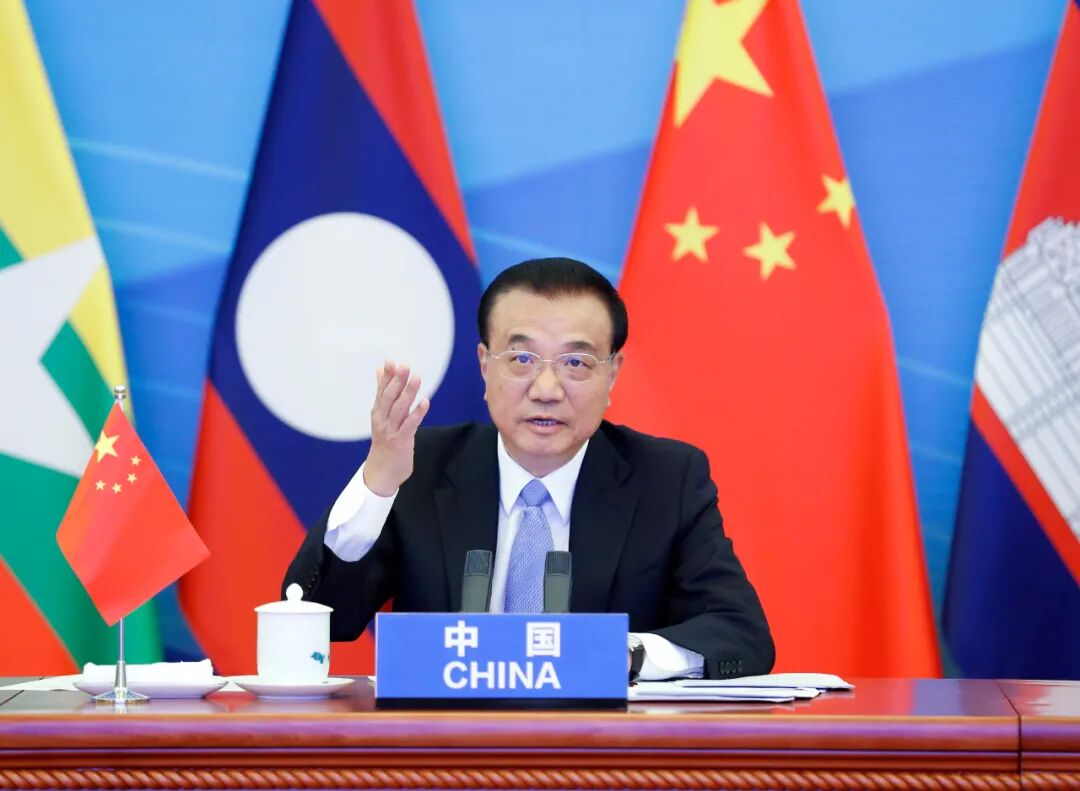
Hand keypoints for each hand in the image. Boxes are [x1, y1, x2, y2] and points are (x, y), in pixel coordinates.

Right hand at [362, 360, 429, 496]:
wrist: (380, 472)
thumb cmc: (383, 441)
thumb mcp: (381, 416)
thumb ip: (383, 393)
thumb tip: (381, 371)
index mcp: (378, 412)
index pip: (382, 390)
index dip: (387, 376)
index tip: (391, 362)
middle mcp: (382, 419)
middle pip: (389, 397)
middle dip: (396, 381)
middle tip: (404, 366)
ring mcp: (391, 430)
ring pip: (399, 409)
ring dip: (408, 393)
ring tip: (416, 378)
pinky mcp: (401, 441)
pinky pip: (410, 425)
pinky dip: (417, 413)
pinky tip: (425, 402)